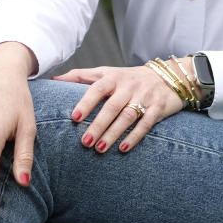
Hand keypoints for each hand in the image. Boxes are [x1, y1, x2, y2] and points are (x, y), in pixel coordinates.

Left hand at [53, 63, 186, 153]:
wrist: (169, 76)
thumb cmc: (129, 78)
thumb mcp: (107, 72)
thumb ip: (81, 76)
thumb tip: (53, 79)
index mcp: (114, 77)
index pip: (98, 88)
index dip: (86, 102)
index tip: (74, 117)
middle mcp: (129, 86)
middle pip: (112, 106)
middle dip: (98, 125)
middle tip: (85, 142)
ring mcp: (145, 97)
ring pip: (128, 117)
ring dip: (113, 134)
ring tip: (99, 149)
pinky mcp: (159, 108)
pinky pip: (146, 124)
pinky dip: (135, 137)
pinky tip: (123, 149)